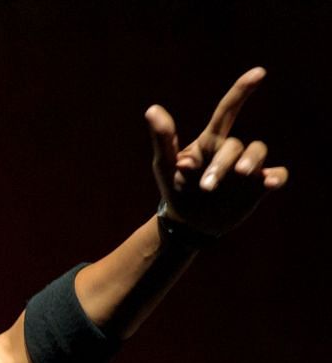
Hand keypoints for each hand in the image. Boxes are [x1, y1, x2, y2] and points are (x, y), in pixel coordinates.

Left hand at [147, 67, 288, 239]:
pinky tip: (270, 182)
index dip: (241, 91)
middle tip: (206, 187)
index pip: (227, 111)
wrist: (188, 223)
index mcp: (209, 142)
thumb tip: (152, 108)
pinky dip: (277, 176)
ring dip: (251, 161)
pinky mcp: (259, 185)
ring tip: (241, 174)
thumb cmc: (176, 189)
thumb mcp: (165, 165)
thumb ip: (162, 138)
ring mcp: (247, 168)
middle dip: (221, 165)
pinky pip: (278, 174)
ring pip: (258, 151)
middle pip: (235, 145)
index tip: (258, 73)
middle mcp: (231, 151)